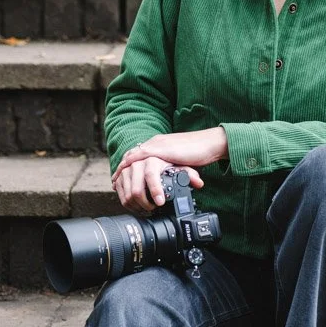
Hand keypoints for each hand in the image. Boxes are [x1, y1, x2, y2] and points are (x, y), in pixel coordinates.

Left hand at [112, 128, 227, 186]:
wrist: (211, 143)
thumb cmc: (201, 152)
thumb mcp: (184, 160)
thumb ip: (176, 167)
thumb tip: (173, 176)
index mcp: (161, 144)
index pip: (140, 154)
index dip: (129, 164)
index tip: (123, 175)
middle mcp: (156, 142)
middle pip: (132, 155)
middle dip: (122, 169)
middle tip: (115, 181)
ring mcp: (157, 145)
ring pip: (133, 158)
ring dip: (125, 171)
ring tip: (118, 184)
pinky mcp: (160, 150)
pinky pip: (140, 159)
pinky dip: (131, 168)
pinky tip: (126, 177)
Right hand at [114, 153, 203, 213]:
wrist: (176, 145)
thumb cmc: (179, 154)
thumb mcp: (186, 164)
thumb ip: (190, 174)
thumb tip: (198, 183)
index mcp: (154, 157)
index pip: (151, 175)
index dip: (155, 190)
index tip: (159, 202)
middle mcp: (140, 159)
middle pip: (135, 187)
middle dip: (143, 202)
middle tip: (151, 209)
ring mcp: (131, 164)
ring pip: (125, 188)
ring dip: (132, 202)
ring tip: (142, 209)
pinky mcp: (125, 169)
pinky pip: (119, 183)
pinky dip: (123, 194)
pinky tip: (130, 202)